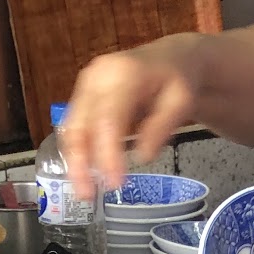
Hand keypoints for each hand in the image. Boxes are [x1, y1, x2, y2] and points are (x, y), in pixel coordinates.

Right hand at [62, 35, 204, 199]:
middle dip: (80, 163)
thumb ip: (161, 128)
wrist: (171, 59)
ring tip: (84, 191)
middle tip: (87, 195)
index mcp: (122, 74)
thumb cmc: (178, 81)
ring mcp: (86, 85)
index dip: (107, 154)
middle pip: (80, 124)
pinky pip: (75, 127)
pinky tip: (85, 174)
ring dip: (74, 161)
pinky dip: (78, 152)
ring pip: (71, 128)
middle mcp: (96, 77)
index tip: (114, 183)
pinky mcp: (83, 97)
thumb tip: (142, 157)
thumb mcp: (181, 102)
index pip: (108, 120)